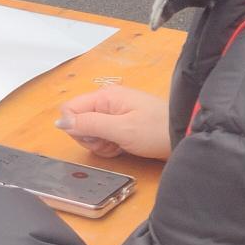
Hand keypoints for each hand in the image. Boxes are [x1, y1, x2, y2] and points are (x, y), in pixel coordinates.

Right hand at [56, 86, 170, 161]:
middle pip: (78, 121)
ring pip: (90, 132)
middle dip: (89, 138)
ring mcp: (115, 114)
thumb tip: (60, 122)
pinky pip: (103, 136)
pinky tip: (122, 147)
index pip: (70, 109)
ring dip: (99, 144)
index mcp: (105, 97)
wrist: (185, 135)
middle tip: (109, 142)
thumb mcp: (120, 129)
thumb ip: (88, 124)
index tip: (94, 137)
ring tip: (118, 145)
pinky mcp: (122, 125)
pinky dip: (108, 146)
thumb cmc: (157, 131)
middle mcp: (107, 102)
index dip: (75, 127)